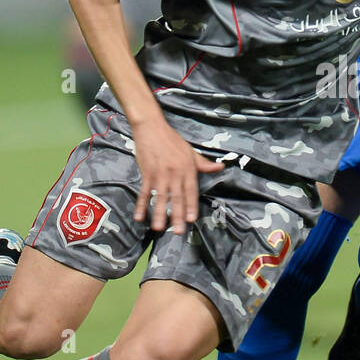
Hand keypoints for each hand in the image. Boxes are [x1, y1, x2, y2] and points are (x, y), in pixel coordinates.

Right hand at [130, 119, 224, 233]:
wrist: (151, 128)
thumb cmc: (171, 139)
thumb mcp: (190, 151)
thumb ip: (203, 163)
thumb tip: (220, 167)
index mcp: (187, 168)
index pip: (191, 191)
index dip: (191, 206)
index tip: (191, 219)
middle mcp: (174, 173)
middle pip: (176, 197)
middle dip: (177, 215)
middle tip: (178, 231)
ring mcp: (159, 174)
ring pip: (160, 197)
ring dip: (159, 213)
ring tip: (159, 228)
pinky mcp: (146, 174)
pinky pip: (144, 192)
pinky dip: (141, 205)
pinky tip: (139, 216)